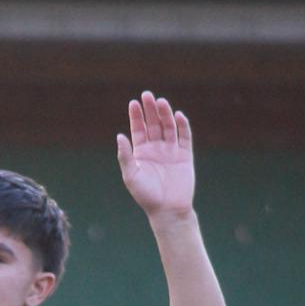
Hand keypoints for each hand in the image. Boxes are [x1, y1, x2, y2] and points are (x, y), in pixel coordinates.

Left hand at [117, 92, 195, 223]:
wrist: (168, 211)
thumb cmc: (146, 196)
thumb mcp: (131, 176)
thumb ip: (125, 156)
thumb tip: (119, 135)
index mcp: (141, 152)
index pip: (138, 129)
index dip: (136, 116)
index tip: (134, 103)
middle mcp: (156, 149)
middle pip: (153, 124)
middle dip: (150, 110)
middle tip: (147, 95)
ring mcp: (171, 151)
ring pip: (168, 127)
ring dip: (165, 114)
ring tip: (161, 102)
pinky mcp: (185, 156)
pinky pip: (185, 137)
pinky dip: (182, 126)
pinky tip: (178, 116)